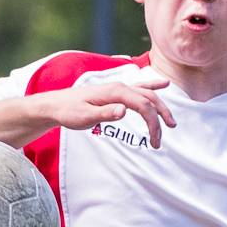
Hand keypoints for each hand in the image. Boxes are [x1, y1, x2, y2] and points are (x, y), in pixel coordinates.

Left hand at [32, 77, 175, 147]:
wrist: (56, 104)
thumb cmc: (69, 111)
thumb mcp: (84, 116)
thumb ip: (104, 113)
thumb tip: (123, 110)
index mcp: (115, 92)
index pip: (143, 105)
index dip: (153, 122)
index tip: (154, 142)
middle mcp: (120, 87)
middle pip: (149, 99)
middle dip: (160, 118)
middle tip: (160, 140)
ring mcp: (118, 88)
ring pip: (147, 94)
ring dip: (160, 108)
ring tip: (170, 124)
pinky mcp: (116, 93)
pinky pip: (139, 88)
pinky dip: (153, 87)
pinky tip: (164, 85)